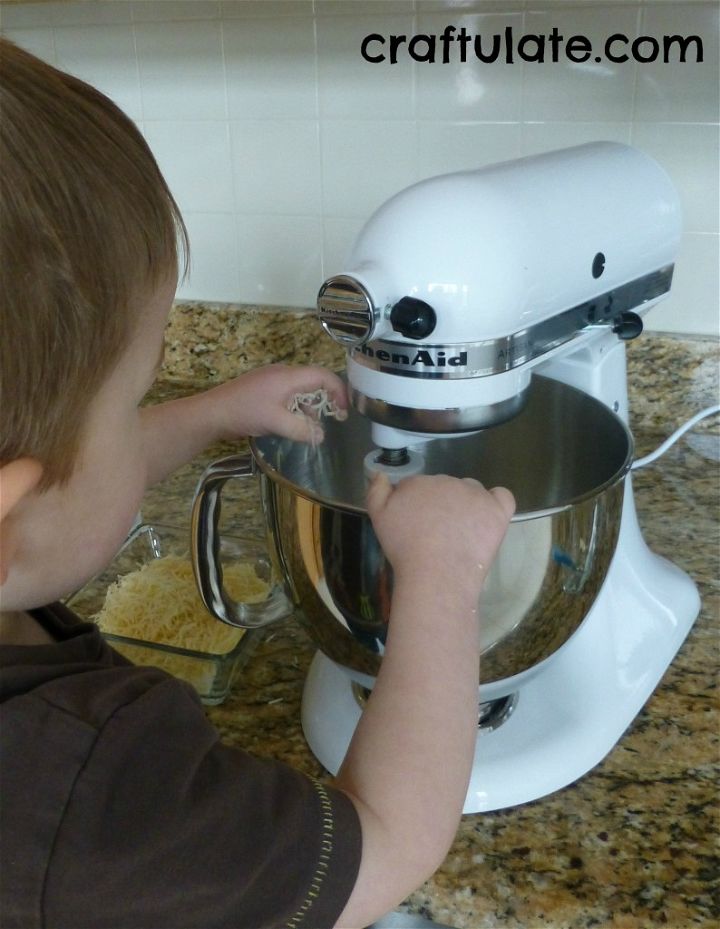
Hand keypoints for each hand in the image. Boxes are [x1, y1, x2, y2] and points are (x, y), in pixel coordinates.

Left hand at [203, 364, 347, 443]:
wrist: (212, 413)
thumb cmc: (244, 413)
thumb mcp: (277, 423)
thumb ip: (302, 429)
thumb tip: (320, 436)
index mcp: (288, 376)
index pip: (323, 376)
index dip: (338, 391)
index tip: (344, 410)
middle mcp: (282, 373)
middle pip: (313, 381)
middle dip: (326, 399)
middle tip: (335, 418)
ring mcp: (271, 380)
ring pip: (300, 390)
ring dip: (310, 406)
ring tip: (313, 426)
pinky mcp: (262, 389)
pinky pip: (288, 394)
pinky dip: (296, 408)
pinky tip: (293, 424)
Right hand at [367, 471, 514, 590]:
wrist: (435, 574)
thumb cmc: (404, 550)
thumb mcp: (378, 518)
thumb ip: (376, 491)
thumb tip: (381, 474)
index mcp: (419, 482)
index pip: (419, 486)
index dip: (417, 505)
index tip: (416, 525)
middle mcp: (448, 481)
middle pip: (445, 486)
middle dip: (440, 504)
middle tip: (435, 533)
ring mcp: (475, 494)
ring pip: (470, 490)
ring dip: (465, 503)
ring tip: (459, 532)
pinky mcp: (496, 510)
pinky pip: (502, 496)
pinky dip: (496, 502)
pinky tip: (488, 516)